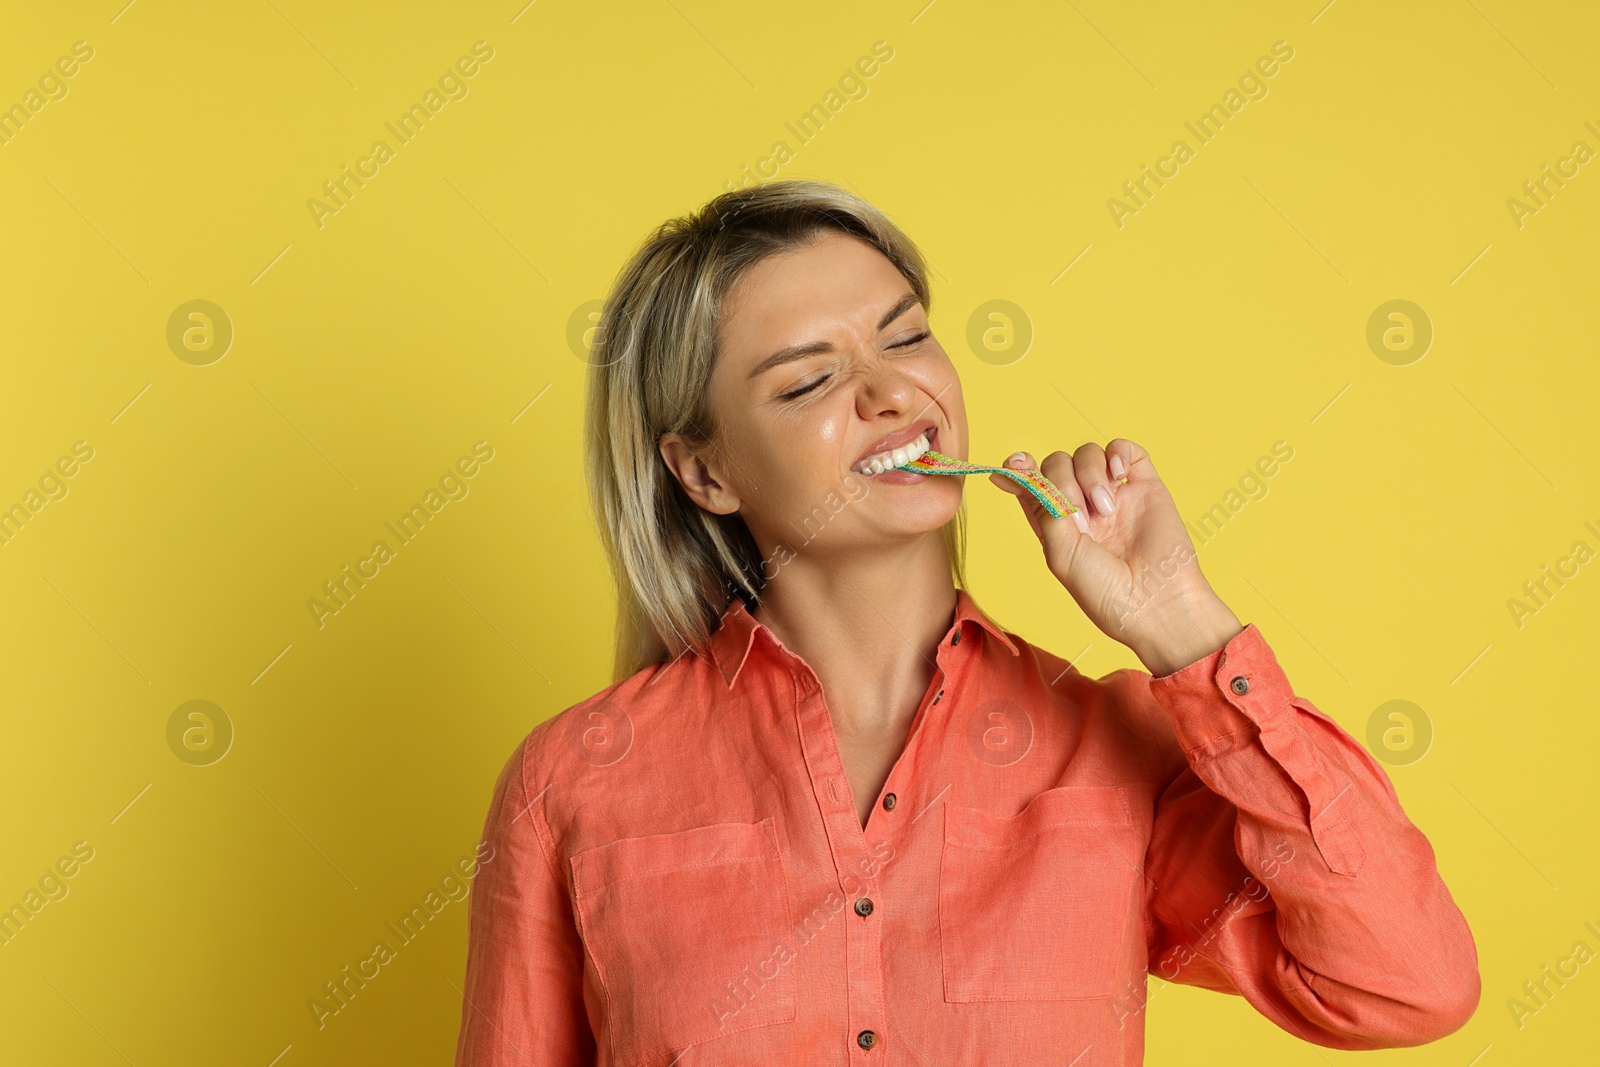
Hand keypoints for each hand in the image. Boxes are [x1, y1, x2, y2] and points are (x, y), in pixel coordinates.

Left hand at [988, 439, 1243, 674]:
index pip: (1033, 485)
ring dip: (1090, 475)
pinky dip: (1118, 453)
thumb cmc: (1105, 590)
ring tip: (1106, 510)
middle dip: (1062, 481)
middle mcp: (1083, 507)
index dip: (1021, 470)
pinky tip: (1119, 475)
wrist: (1156, 602)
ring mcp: (1114, 494)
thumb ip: (1043, 508)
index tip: (1015, 464)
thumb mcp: (1060, 552)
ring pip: (1088, 453)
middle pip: (1058, 463)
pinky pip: (1126, 449)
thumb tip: (1017, 470)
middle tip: (1080, 519)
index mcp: (1057, 524)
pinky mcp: (1145, 486)